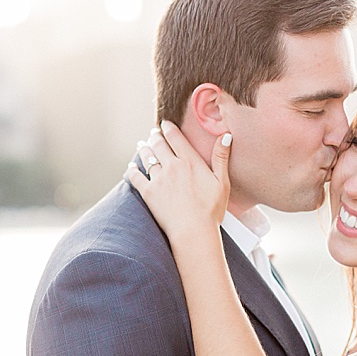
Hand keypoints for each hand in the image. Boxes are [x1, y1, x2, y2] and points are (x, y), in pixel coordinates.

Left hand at [123, 120, 231, 240]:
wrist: (193, 231)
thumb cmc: (211, 210)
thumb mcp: (222, 182)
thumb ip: (221, 158)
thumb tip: (225, 136)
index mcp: (190, 161)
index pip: (175, 137)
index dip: (168, 128)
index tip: (165, 124)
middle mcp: (172, 166)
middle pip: (159, 144)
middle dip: (155, 137)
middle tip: (153, 134)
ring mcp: (158, 179)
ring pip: (147, 158)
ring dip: (144, 149)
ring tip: (142, 145)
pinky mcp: (148, 192)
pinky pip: (135, 177)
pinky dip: (132, 170)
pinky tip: (131, 167)